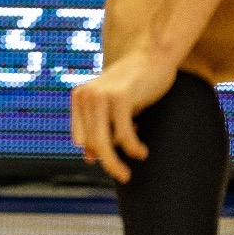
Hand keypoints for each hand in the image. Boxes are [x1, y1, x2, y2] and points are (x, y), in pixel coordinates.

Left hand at [69, 49, 177, 182]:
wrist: (153, 57)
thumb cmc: (135, 85)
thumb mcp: (113, 107)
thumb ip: (100, 127)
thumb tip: (89, 158)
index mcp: (79, 98)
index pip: (81, 138)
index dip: (95, 152)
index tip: (113, 161)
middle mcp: (85, 96)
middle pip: (91, 142)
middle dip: (107, 163)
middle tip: (123, 177)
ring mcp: (100, 96)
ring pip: (103, 142)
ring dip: (116, 162)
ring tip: (129, 172)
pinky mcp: (119, 98)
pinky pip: (123, 134)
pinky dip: (133, 147)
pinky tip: (142, 152)